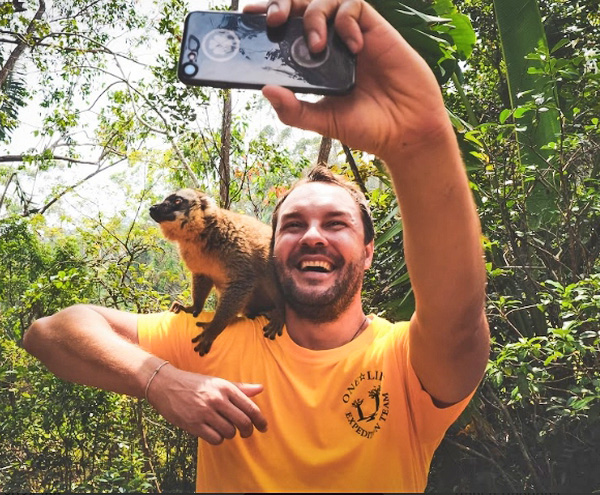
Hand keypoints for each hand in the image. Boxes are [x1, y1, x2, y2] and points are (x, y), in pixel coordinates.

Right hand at [147, 364, 266, 444]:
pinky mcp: (193, 424)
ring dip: (231, 434)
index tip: (264, 427)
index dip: (260, 420)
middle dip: (248, 431)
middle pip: (243, 422)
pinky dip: (218, 439)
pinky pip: (215, 438)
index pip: (250, 407)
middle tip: (247, 433)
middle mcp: (217, 399)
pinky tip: (214, 432)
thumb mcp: (217, 382)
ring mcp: (204, 412)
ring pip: (230, 432)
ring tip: (225, 428)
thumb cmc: (195, 384)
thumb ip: (239, 388)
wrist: (165, 385)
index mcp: (225, 387)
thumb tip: (260, 388)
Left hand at [244, 0, 451, 161]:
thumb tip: (265, 90)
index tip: (248, 17)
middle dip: (282, 4)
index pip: (286, 31)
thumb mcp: (323, 121)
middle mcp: (329, 45)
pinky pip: (354, 7)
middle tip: (273, 21)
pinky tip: (352, 46)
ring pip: (325, 0)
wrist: (406, 131)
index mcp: (313, 64)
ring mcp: (350, 37)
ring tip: (316, 46)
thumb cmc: (367, 127)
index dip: (268, 16)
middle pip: (300, 6)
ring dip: (313, 15)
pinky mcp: (374, 31)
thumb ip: (294, 110)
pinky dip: (346, 21)